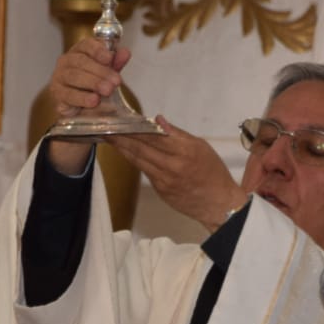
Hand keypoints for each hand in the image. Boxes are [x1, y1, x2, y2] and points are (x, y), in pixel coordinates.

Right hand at [43, 39, 131, 174]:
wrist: (85, 123)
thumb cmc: (99, 95)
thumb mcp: (110, 79)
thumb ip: (115, 65)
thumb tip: (125, 51)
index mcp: (80, 55)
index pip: (85, 45)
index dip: (97, 49)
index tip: (110, 57)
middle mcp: (66, 66)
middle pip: (78, 62)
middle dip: (98, 71)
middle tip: (116, 83)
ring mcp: (59, 82)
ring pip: (70, 77)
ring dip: (90, 83)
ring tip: (106, 92)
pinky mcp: (58, 101)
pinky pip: (66, 97)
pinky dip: (79, 98)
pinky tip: (93, 102)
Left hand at [108, 116, 248, 231]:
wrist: (218, 204)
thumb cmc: (213, 172)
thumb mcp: (201, 146)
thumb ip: (177, 134)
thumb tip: (158, 121)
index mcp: (185, 151)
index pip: (153, 135)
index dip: (134, 127)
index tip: (121, 118)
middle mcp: (172, 165)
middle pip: (141, 147)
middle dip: (122, 136)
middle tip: (106, 126)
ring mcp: (164, 179)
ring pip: (138, 160)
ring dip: (122, 148)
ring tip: (109, 136)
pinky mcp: (160, 190)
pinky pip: (143, 170)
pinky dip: (132, 159)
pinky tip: (124, 151)